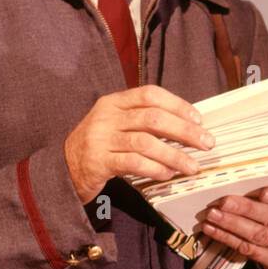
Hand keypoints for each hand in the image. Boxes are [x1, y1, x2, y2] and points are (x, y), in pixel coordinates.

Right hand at [64, 86, 214, 203]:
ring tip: (191, 166)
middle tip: (206, 143)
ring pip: (145, 142)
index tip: (198, 119)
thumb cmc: (98, 146)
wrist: (62, 168)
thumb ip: (142, 120)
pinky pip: (133, 163)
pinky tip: (167, 174)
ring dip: (174, 155)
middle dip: (184, 131)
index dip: (177, 105)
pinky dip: (155, 169)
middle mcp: (106, 116)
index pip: (150, 94)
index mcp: (113, 101)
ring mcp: (100, 138)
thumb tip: (185, 126)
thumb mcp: (115, 124)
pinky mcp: (98, 162)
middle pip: (153, 118)